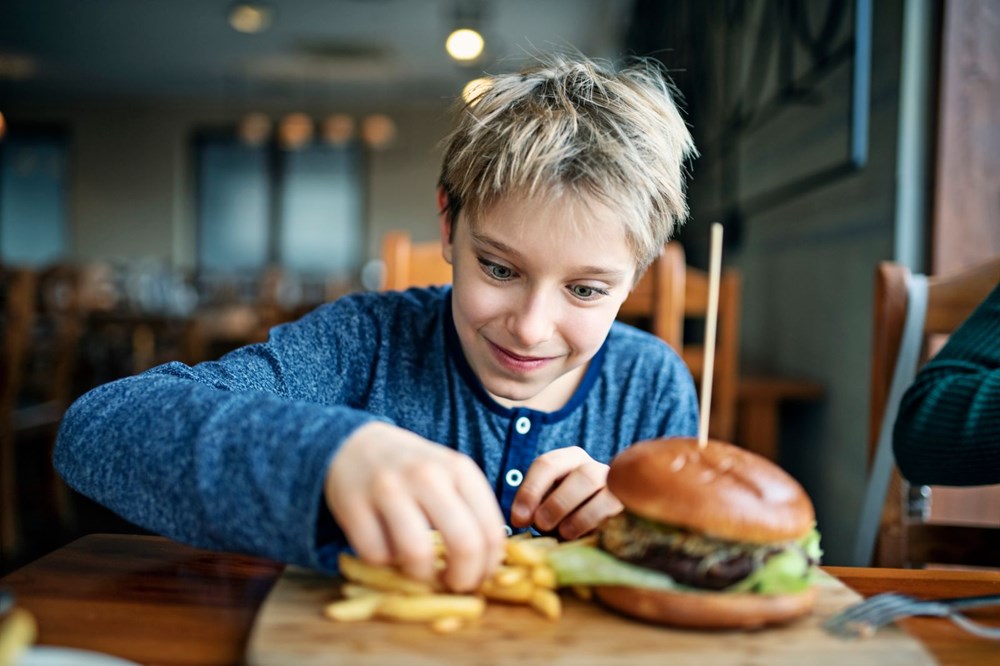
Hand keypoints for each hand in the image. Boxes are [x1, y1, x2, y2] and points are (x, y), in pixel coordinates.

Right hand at [324, 422, 505, 591]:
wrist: (356, 444)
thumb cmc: (412, 470)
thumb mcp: (449, 474)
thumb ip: (471, 511)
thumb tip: (488, 565)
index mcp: (459, 469)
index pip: (490, 529)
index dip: (488, 565)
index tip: (481, 577)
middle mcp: (427, 475)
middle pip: (463, 544)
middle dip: (464, 578)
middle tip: (455, 584)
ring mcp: (388, 488)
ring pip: (416, 554)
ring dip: (421, 575)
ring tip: (420, 570)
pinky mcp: (353, 505)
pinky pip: (377, 555)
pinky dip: (385, 562)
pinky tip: (387, 548)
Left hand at [509, 446, 623, 539]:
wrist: (602, 528)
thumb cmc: (566, 516)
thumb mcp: (547, 507)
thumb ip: (533, 508)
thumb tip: (519, 520)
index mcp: (568, 460)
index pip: (547, 465)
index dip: (530, 491)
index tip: (518, 519)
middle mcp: (593, 467)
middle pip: (581, 475)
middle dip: (557, 502)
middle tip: (541, 525)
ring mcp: (615, 485)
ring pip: (599, 489)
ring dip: (578, 515)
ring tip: (563, 534)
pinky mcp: (628, 506)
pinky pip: (614, 510)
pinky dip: (595, 524)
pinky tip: (584, 537)